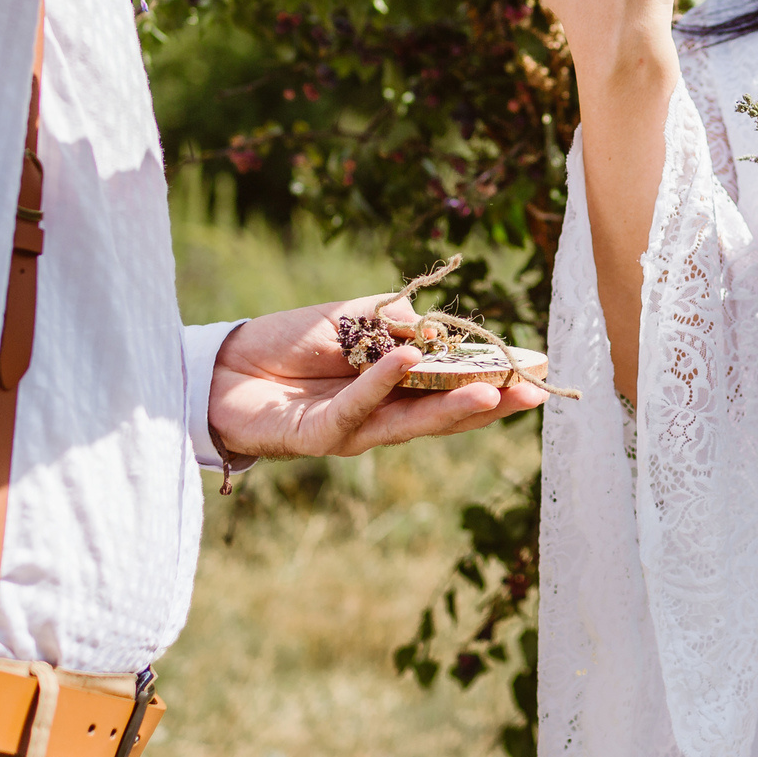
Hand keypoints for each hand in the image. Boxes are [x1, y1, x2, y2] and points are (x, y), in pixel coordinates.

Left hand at [208, 297, 545, 460]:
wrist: (223, 365)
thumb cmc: (288, 341)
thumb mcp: (350, 319)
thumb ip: (393, 321)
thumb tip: (436, 330)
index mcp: (395, 385)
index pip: (453, 386)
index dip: (492, 380)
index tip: (534, 370)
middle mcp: (382, 413)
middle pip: (444, 413)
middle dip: (490, 404)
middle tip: (531, 393)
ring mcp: (353, 429)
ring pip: (411, 422)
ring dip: (452, 409)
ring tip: (491, 392)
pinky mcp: (318, 437)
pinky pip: (356, 408)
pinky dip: (382, 383)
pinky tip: (407, 360)